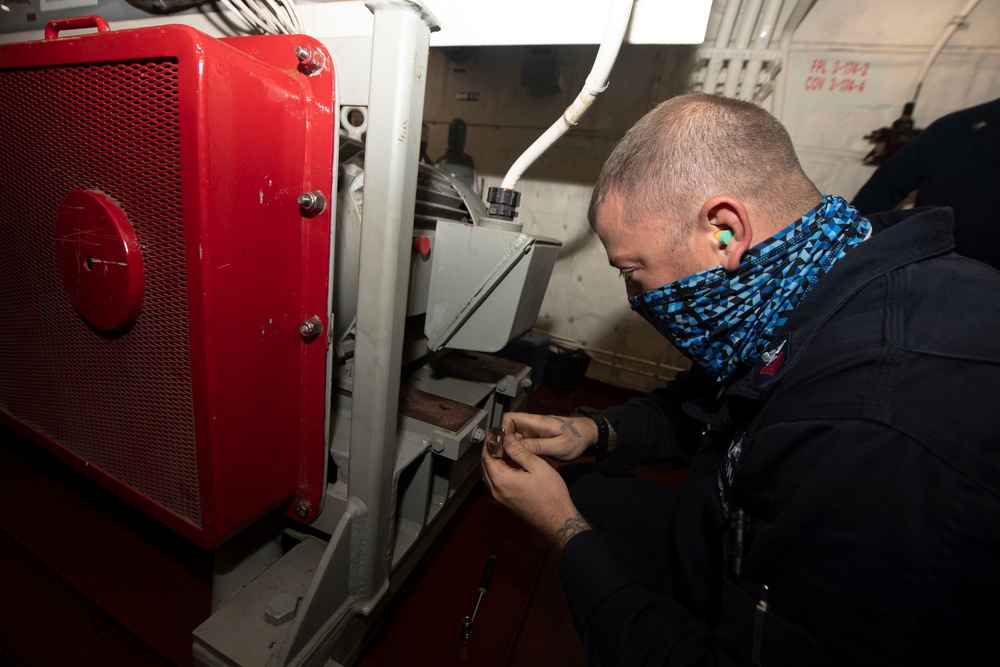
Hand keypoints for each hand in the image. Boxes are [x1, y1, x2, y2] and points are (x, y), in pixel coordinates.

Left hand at [481, 436, 590, 550]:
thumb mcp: (537, 466)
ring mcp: (501, 499)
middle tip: (498, 438)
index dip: (489, 442)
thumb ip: (519, 451)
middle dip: (489, 450)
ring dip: (492, 461)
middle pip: (485, 466)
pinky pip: (496, 483)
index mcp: (501, 479)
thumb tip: (506, 438)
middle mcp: (496, 490)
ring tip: (502, 448)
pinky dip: (497, 471)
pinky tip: (507, 465)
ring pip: (489, 476)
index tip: (494, 431)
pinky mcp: (507, 503)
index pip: (487, 456)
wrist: (557, 520)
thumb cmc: (550, 493)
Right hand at [501, 412, 596, 460]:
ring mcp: (534, 431)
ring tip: (511, 462)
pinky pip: (523, 443)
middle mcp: (533, 425)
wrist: (589, 435)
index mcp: (536, 422)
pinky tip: (520, 461)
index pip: (509, 419)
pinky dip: (519, 451)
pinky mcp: (537, 438)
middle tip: (504, 458)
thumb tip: (516, 446)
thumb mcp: (559, 446)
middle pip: (509, 429)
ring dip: (511, 448)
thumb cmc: (577, 439)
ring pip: (515, 437)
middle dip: (504, 442)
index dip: (502, 431)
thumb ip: (538, 446)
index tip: (502, 447)